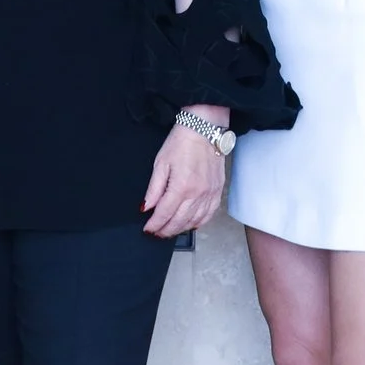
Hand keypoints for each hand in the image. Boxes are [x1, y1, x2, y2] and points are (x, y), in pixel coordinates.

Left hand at [141, 111, 229, 237]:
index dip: (155, 224)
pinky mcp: (217, 192)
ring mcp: (210, 194)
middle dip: (166, 230)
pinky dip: (198, 223)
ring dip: (181, 229)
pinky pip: (209, 215)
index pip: (165, 213)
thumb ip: (154, 189)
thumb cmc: (182, 142)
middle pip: (179, 221)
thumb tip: (146, 207)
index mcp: (182, 186)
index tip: (148, 229)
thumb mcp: (161, 163)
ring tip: (170, 230)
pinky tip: (189, 224)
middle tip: (156, 234)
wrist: (204, 130)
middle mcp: (198, 194)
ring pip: (194, 222)